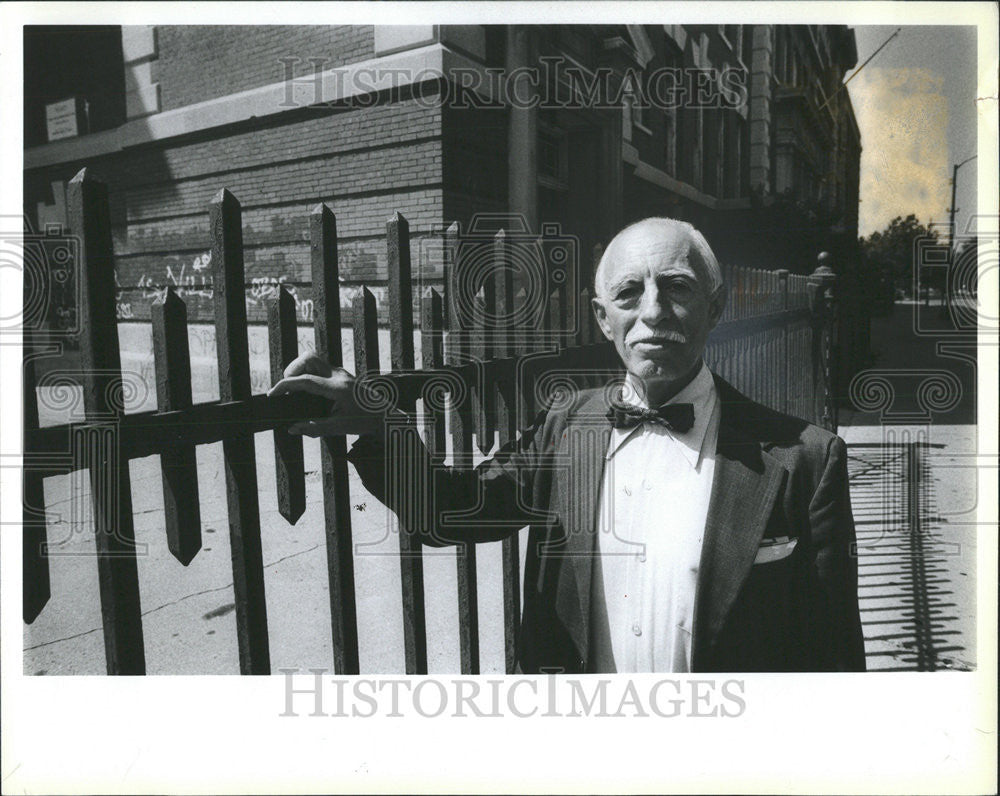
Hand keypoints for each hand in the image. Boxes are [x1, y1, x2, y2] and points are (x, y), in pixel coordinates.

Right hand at [267, 352, 383, 437]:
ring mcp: (341, 372)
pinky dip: (308, 373)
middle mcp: (339, 375)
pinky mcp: (342, 374)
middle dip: (293, 369)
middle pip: (309, 358)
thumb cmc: (365, 422)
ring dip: (300, 369)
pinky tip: (307, 390)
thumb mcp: (340, 428)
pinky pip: (320, 367)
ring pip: (314, 359)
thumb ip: (314, 428)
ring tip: (295, 388)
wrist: (385, 415)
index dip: (285, 386)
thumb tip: (292, 429)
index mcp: (338, 388)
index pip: (305, 380)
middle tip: (287, 388)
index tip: (273, 393)